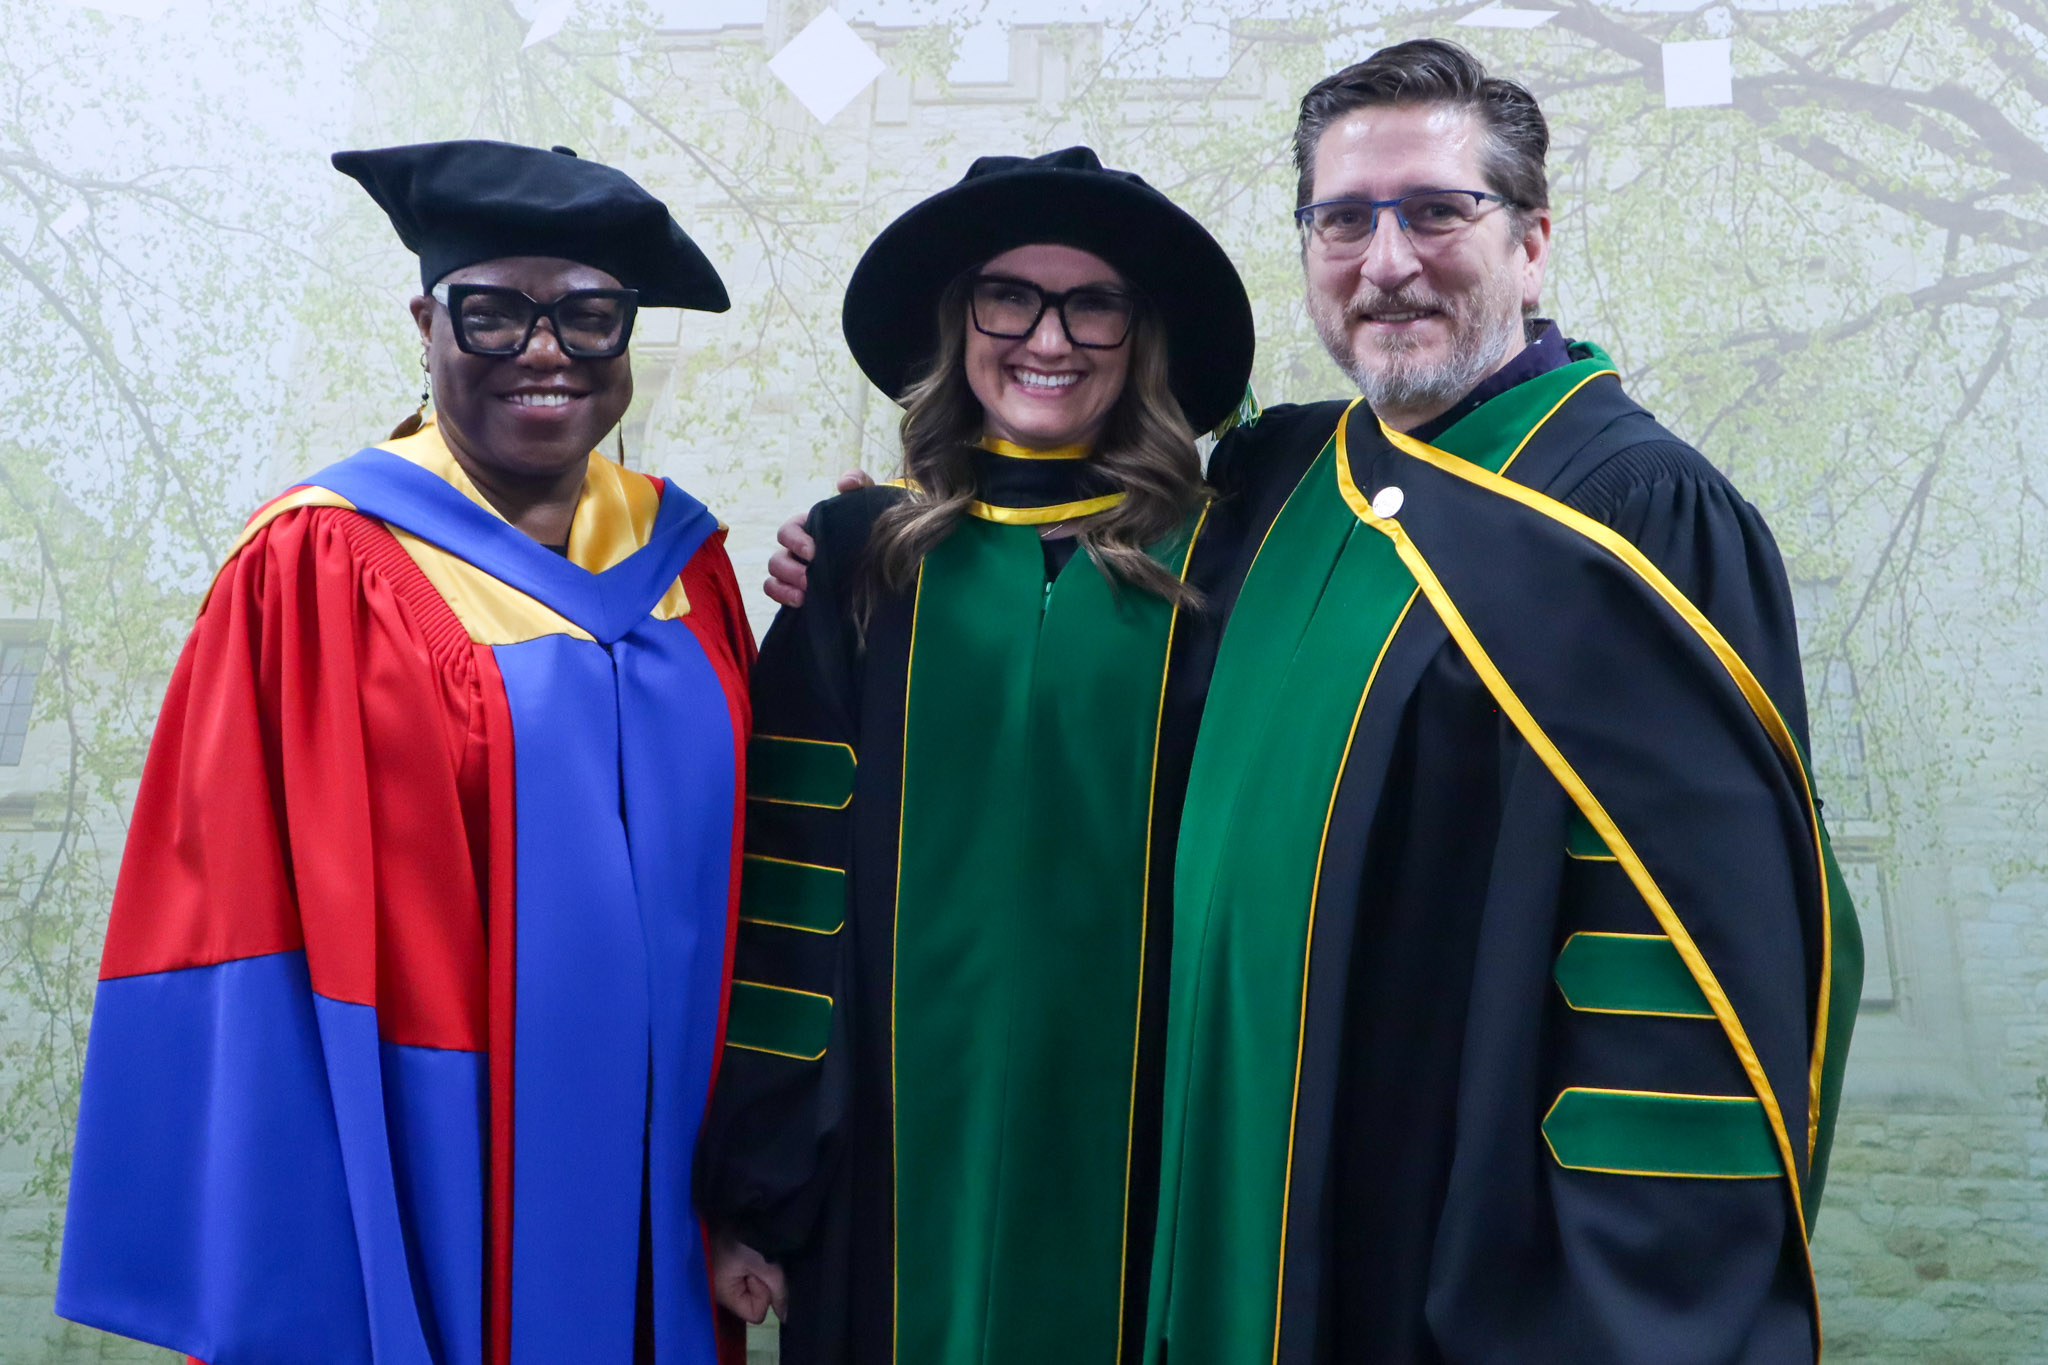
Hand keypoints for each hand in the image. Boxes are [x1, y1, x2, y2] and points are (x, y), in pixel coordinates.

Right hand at [710, 1233, 787, 1324]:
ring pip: (753, 1289)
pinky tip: (749, 1251)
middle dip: (761, 1282)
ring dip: (758, 1272)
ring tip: (751, 1252)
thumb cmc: (743, 1236)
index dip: (764, 1295)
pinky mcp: (727, 1270)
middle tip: (755, 1259)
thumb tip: (786, 1317)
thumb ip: (778, 1290)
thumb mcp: (765, 1263)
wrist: (728, 1206)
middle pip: (755, 1302)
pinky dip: (753, 1266)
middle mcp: (721, 1294)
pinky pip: (748, 1277)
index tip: (759, 1272)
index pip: (756, 1314)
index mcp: (725, 1296)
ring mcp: (724, 1281)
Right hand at [763, 469, 872, 608]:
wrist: (878, 550)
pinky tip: (801, 601)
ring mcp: (795, 571)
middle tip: (810, 578)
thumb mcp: (864, 500)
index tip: (813, 552)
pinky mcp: (799, 589)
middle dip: (790, 569)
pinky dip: (782, 596)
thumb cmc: (863, 521)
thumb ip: (858, 482)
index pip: (788, 531)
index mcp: (806, 528)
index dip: (796, 541)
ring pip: (773, 576)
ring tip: (806, 592)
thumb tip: (844, 484)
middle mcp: (796, 550)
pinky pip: (775, 592)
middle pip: (777, 558)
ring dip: (785, 585)